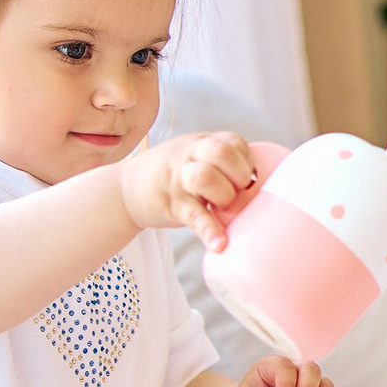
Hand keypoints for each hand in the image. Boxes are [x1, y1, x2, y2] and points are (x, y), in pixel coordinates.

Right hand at [122, 131, 256, 247]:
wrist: (127, 188)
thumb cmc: (174, 176)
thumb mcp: (194, 158)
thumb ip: (222, 165)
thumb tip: (260, 186)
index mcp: (202, 144)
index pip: (233, 142)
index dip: (246, 161)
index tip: (247, 179)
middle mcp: (189, 156)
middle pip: (221, 152)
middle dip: (238, 174)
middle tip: (237, 192)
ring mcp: (178, 179)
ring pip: (205, 177)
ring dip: (223, 195)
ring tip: (222, 207)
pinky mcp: (172, 204)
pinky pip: (194, 216)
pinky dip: (209, 231)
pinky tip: (220, 244)